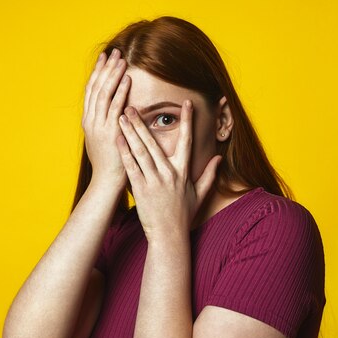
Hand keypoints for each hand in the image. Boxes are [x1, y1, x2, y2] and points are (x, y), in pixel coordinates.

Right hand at [82, 48, 129, 188]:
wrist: (107, 182)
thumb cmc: (110, 163)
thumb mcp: (103, 140)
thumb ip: (105, 124)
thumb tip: (113, 112)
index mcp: (88, 121)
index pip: (91, 91)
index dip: (97, 73)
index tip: (104, 58)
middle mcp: (90, 121)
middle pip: (96, 88)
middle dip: (105, 69)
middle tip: (113, 52)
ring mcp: (99, 126)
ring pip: (104, 94)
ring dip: (113, 75)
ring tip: (121, 60)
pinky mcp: (110, 132)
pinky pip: (115, 107)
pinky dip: (120, 91)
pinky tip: (127, 79)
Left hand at [116, 100, 221, 239]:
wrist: (169, 235)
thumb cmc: (183, 215)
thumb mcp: (200, 194)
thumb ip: (210, 175)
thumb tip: (219, 159)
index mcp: (183, 172)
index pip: (187, 140)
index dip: (187, 120)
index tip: (186, 102)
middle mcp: (169, 173)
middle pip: (155, 142)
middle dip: (143, 122)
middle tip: (133, 105)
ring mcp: (154, 181)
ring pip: (141, 151)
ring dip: (130, 132)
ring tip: (122, 117)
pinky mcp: (141, 189)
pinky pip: (131, 166)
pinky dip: (124, 152)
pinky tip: (117, 139)